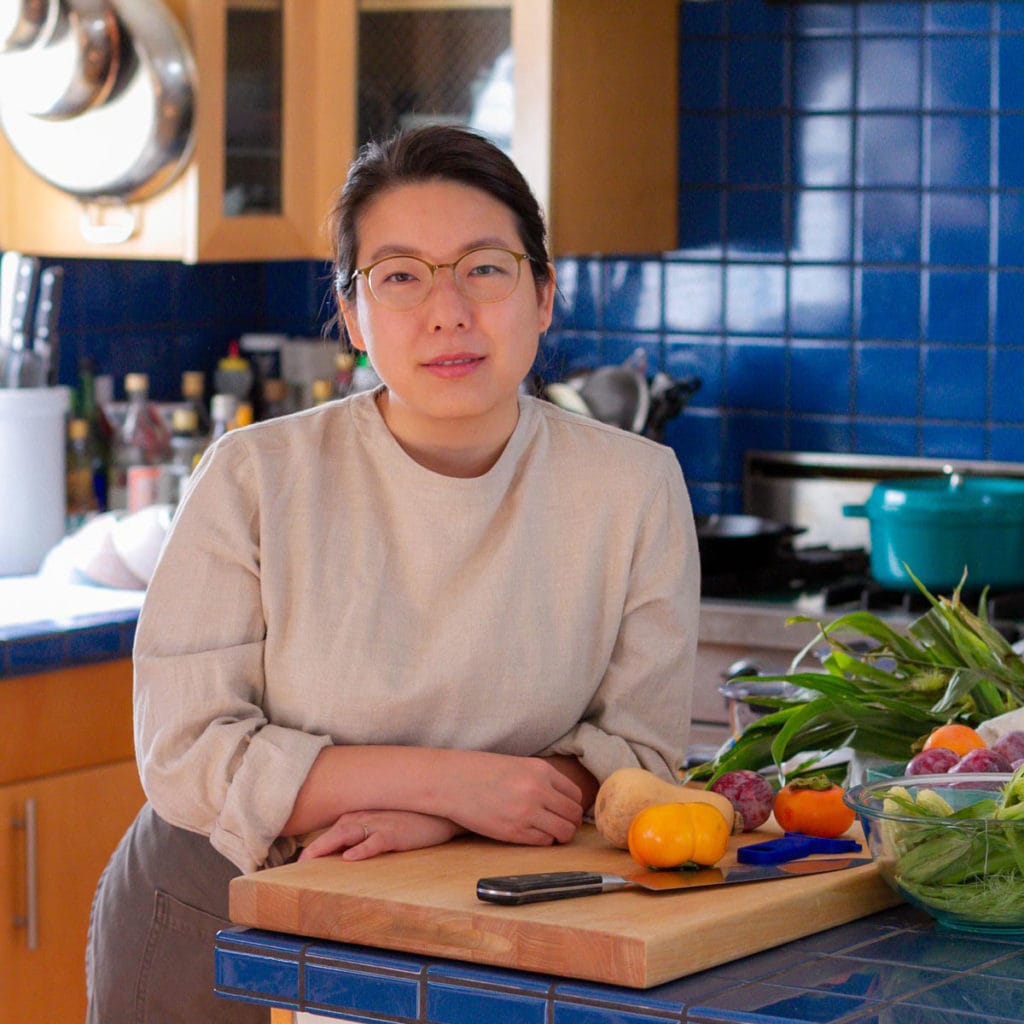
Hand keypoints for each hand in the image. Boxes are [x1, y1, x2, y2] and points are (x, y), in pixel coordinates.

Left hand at [298, 810, 460, 861]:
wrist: (437, 812)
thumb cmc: (407, 820)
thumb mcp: (380, 823)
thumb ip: (359, 834)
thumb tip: (340, 854)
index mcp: (358, 816)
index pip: (330, 832)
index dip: (314, 848)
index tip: (298, 863)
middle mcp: (364, 817)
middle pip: (333, 833)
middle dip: (313, 849)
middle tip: (296, 866)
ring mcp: (379, 824)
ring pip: (347, 834)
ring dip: (327, 846)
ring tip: (311, 861)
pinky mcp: (395, 833)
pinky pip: (375, 842)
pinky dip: (362, 849)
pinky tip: (350, 857)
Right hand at [441, 752, 584, 845]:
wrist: (452, 781)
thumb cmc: (481, 771)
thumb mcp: (518, 765)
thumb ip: (541, 779)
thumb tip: (562, 799)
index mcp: (541, 770)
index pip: (575, 794)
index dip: (573, 805)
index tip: (566, 811)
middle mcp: (538, 790)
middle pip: (574, 814)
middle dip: (571, 822)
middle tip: (562, 825)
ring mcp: (527, 812)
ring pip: (564, 831)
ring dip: (560, 835)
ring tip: (550, 833)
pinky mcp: (514, 831)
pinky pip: (543, 841)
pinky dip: (543, 840)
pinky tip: (533, 834)